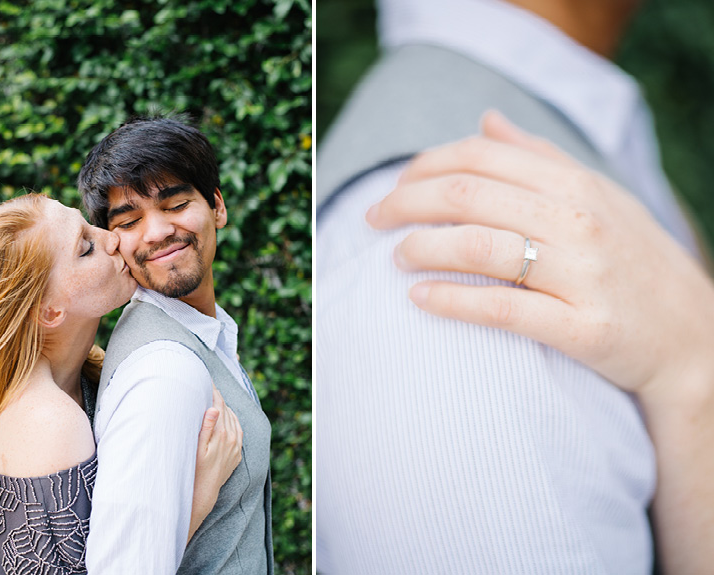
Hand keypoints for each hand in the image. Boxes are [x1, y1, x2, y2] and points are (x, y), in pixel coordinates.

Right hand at [189, 384, 242, 540]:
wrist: (204, 491)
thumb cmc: (195, 469)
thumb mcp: (197, 448)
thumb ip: (206, 427)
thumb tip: (214, 408)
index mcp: (222, 434)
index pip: (218, 406)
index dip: (213, 392)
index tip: (207, 382)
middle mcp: (232, 438)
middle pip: (226, 410)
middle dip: (218, 397)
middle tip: (209, 387)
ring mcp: (236, 445)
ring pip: (233, 418)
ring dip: (225, 408)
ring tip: (215, 399)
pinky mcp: (237, 452)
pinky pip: (238, 429)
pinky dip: (232, 420)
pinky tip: (225, 417)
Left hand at [365, 111, 713, 402]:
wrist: (694, 337)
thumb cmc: (633, 260)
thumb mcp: (596, 194)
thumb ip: (539, 156)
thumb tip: (486, 121)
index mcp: (576, 182)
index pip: (480, 156)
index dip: (425, 166)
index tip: (395, 186)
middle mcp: (579, 220)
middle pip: (468, 194)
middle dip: (406, 203)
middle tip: (374, 219)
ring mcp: (583, 274)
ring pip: (479, 247)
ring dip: (422, 248)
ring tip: (395, 257)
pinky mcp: (584, 328)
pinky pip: (503, 310)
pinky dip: (452, 301)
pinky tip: (419, 300)